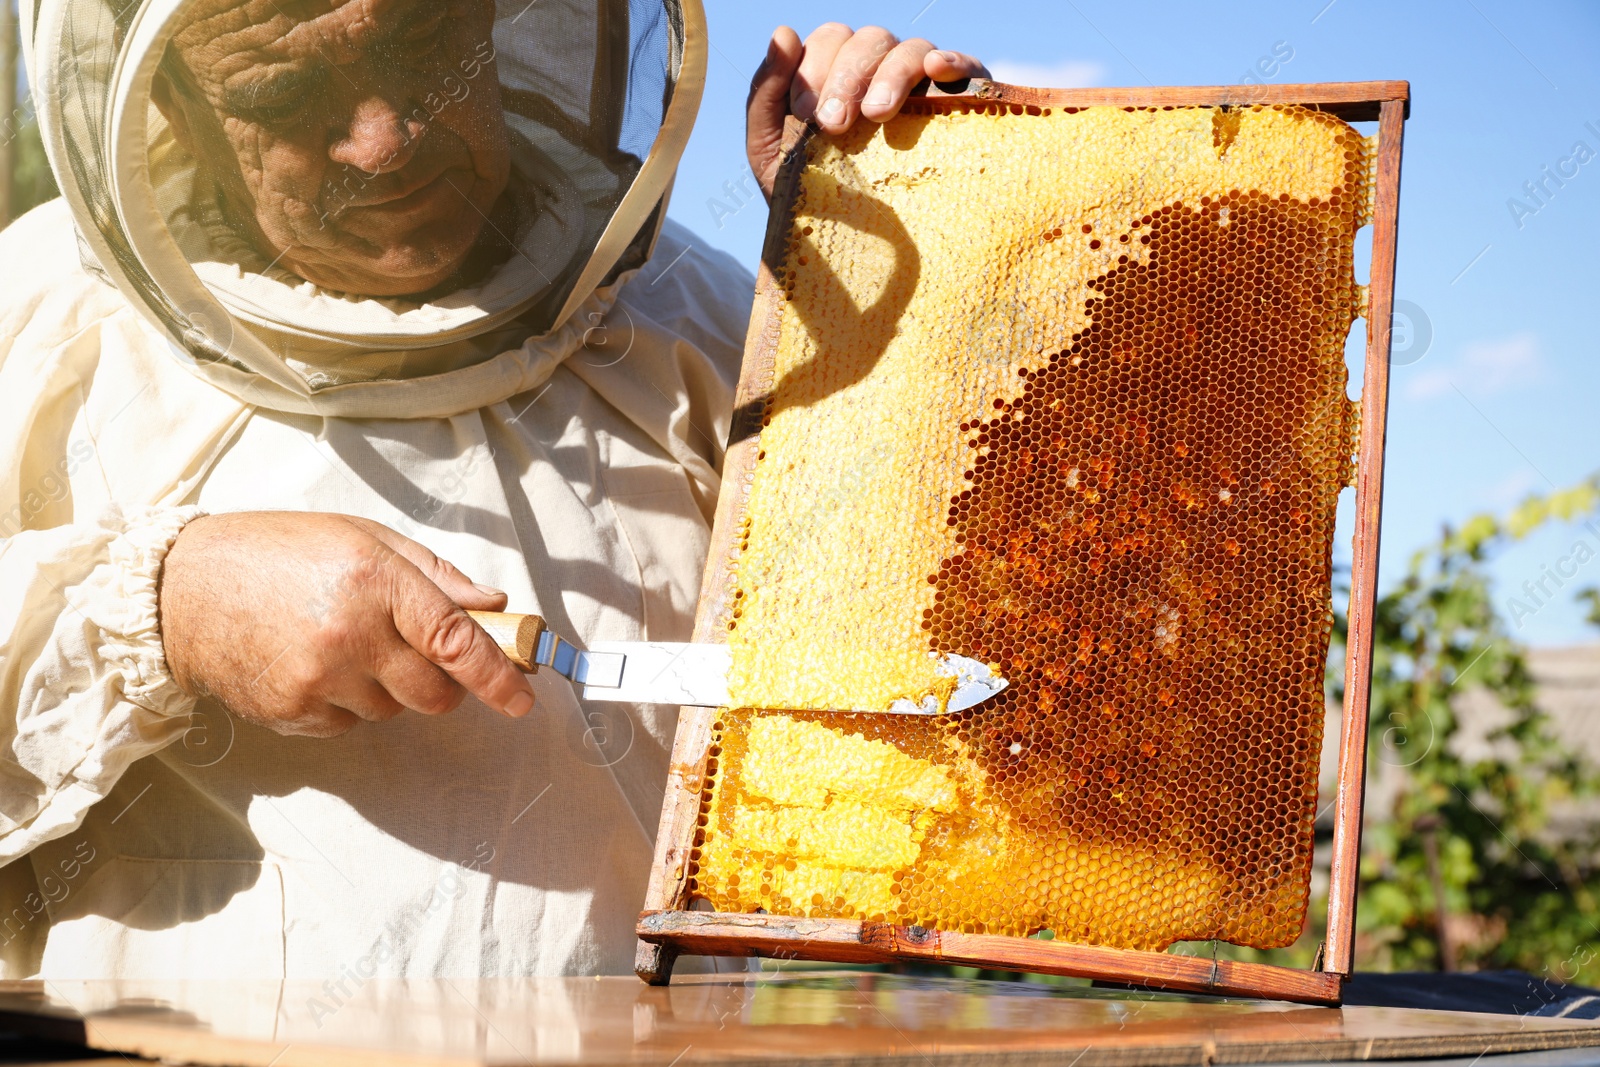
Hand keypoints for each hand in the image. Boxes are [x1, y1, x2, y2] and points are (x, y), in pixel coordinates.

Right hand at [158, 512, 535, 737]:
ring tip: (346, 644)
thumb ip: (434, 574)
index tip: (523, 697)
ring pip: (394, 711)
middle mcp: (350, 635)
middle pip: (435, 693)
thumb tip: (492, 606)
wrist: (182, 589)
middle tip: (416, 652)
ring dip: (390, 688)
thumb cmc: (277, 552)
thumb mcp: (362, 538)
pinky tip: (316, 664)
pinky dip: (348, 702)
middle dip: (443, 682)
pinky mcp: (293, 713)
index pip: (455, 640)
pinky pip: (351, 724)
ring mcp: (319, 681)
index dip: (499, 674)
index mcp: (375, 581)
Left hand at [746, 24, 988, 197]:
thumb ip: (764, 93)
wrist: (849, 252)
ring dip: (891, 74)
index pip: (829, 41)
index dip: (815, 70)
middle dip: (847, 78)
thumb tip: (782, 32)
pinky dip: (951, 60)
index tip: (807, 116)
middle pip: (868, 40)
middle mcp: (877, 69)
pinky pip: (962, 66)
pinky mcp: (957, 101)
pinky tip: (936, 69)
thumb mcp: (769, 149)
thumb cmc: (806, 195)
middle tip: (835, 124)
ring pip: (909, 49)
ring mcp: (918, 83)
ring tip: (878, 115)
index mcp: (834, 72)